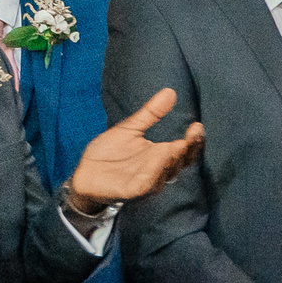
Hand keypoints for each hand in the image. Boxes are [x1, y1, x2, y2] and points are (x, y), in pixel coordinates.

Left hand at [63, 88, 204, 209]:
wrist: (84, 173)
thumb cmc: (109, 153)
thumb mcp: (130, 128)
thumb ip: (151, 113)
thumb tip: (170, 91)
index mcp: (161, 155)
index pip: (185, 151)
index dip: (194, 141)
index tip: (197, 126)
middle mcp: (159, 170)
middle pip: (181, 162)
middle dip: (189, 149)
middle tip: (192, 135)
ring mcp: (147, 182)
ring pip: (166, 174)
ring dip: (172, 160)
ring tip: (175, 145)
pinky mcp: (131, 191)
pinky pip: (146, 184)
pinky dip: (153, 173)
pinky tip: (157, 159)